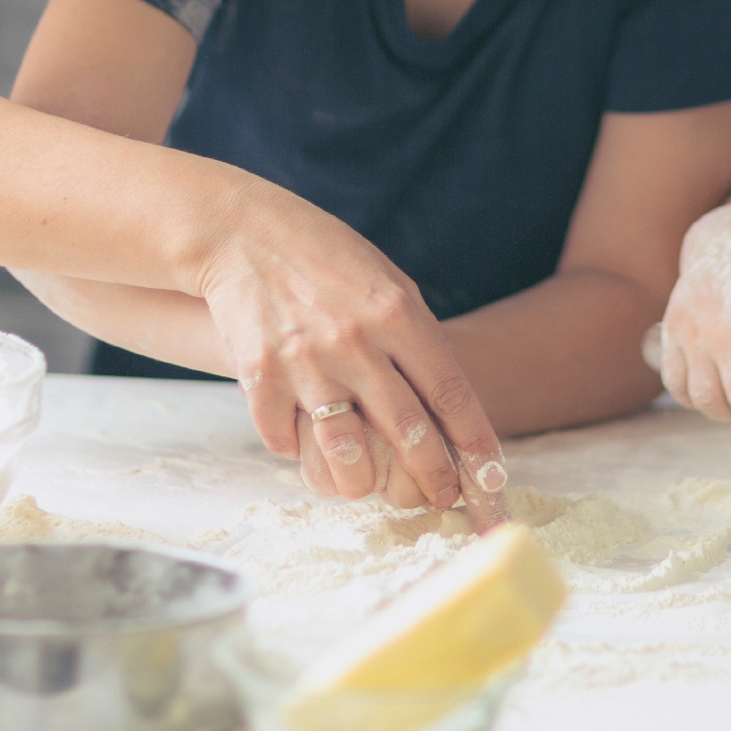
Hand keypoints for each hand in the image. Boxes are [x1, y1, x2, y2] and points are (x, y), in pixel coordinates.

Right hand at [199, 181, 509, 526]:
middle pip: (408, 430)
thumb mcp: (385, 280)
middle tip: (442, 498)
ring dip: (361, 482)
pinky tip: (303, 443)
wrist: (240, 232)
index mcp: (395, 312)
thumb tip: (446, 401)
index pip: (449, 392)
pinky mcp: (260, 375)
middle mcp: (355, 340)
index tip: (490, 478)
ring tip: (367, 487)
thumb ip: (415, 334)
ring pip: (346, 452)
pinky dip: (297, 451)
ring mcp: (306, 360)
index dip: (474, 443)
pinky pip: (286, 440)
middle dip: (433, 476)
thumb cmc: (323, 255)